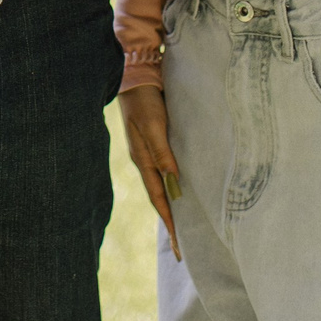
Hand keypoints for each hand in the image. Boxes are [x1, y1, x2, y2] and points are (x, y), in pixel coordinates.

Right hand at [118, 86, 181, 259]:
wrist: (136, 75)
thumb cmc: (144, 100)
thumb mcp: (153, 126)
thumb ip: (162, 152)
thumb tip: (174, 182)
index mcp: (142, 160)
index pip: (159, 199)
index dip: (170, 222)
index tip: (180, 246)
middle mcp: (145, 160)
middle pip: (160, 197)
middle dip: (171, 221)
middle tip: (183, 245)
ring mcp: (149, 151)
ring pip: (163, 185)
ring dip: (173, 205)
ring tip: (184, 224)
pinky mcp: (156, 141)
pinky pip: (166, 170)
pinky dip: (173, 185)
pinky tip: (182, 188)